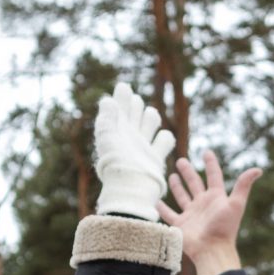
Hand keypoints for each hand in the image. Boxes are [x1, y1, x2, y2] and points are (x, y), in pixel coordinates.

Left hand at [92, 84, 176, 219]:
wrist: (130, 186)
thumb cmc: (116, 163)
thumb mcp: (107, 136)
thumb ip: (108, 117)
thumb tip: (108, 100)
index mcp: (115, 130)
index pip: (119, 106)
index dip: (122, 96)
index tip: (123, 88)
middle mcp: (128, 135)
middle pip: (136, 110)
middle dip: (135, 105)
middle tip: (133, 104)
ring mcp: (142, 145)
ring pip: (151, 119)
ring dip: (150, 116)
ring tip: (148, 119)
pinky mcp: (155, 156)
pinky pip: (166, 139)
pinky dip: (164, 138)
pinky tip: (159, 141)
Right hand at [160, 151, 262, 274]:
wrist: (212, 250)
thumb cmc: (224, 228)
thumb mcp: (236, 204)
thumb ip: (243, 186)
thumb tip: (258, 169)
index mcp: (216, 198)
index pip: (214, 176)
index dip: (211, 164)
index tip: (206, 152)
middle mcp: (203, 204)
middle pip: (195, 184)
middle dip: (188, 172)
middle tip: (182, 161)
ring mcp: (191, 214)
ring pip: (182, 196)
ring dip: (177, 187)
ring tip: (172, 175)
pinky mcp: (180, 225)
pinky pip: (169, 214)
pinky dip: (162, 208)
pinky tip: (156, 201)